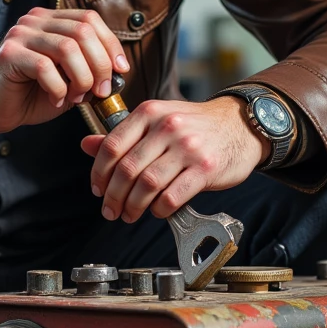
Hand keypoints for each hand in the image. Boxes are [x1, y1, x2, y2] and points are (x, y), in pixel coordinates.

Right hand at [0, 8, 129, 146]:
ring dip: (81, 78)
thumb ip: (89, 69)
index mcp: (51, 20)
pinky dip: (58, 88)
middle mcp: (36, 20)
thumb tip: (118, 72)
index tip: (120, 71)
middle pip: (83, 31)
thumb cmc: (32, 94)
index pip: (90, 19)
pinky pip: (45, 67)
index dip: (111, 44)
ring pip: (67, 48)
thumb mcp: (69, 79)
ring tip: (76, 97)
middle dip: (100, 65)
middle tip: (100, 92)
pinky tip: (56, 100)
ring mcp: (21, 35)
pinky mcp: (9, 54)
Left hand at [82, 96, 269, 222]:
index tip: (97, 189)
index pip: (112, 145)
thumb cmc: (194, 126)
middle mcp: (167, 126)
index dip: (99, 173)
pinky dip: (159, 209)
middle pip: (127, 169)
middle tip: (110, 211)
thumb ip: (122, 135)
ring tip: (129, 214)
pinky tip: (156, 211)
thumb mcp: (156, 121)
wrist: (240, 125)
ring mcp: (188, 147)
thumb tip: (86, 146)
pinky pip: (172, 196)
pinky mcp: (206, 168)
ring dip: (133, 206)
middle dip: (113, 196)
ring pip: (147, 185)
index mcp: (150, 112)